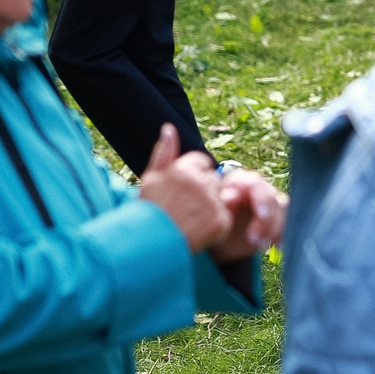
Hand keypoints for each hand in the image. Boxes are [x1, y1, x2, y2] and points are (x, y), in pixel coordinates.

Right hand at [138, 127, 232, 252]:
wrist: (149, 245)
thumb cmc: (149, 211)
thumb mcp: (151, 178)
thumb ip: (164, 152)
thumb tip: (168, 127)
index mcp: (183, 169)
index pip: (202, 163)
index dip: (194, 177)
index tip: (183, 193)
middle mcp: (199, 182)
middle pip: (213, 180)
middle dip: (204, 192)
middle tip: (185, 209)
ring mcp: (211, 201)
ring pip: (221, 197)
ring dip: (211, 207)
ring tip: (190, 220)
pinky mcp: (221, 220)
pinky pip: (226, 216)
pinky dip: (216, 225)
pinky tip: (199, 231)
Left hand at [209, 168, 287, 260]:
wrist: (219, 244)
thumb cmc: (212, 226)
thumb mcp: (213, 217)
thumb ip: (223, 205)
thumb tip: (232, 196)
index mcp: (239, 182)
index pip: (256, 184)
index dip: (262, 199)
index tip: (262, 215)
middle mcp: (256, 187)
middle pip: (271, 197)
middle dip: (266, 220)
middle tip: (254, 240)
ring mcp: (268, 199)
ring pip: (281, 208)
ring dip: (273, 229)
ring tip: (259, 246)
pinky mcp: (277, 213)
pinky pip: (287, 220)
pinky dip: (283, 233)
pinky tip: (277, 245)